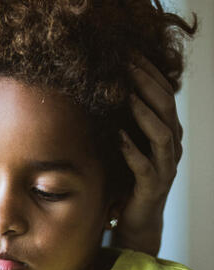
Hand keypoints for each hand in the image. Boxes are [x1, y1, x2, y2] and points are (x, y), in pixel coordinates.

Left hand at [116, 56, 183, 255]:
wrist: (134, 219)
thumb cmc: (126, 177)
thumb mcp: (124, 142)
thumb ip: (120, 118)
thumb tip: (98, 88)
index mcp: (166, 132)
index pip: (163, 94)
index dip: (149, 72)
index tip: (129, 51)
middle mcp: (171, 146)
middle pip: (166, 107)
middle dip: (147, 83)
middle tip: (127, 63)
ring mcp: (164, 167)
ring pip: (161, 134)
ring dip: (144, 112)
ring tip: (126, 95)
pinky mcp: (151, 188)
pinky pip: (144, 167)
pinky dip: (131, 150)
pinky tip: (117, 136)